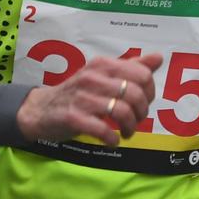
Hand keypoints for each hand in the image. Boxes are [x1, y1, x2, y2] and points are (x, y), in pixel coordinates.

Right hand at [15, 52, 163, 146]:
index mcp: (103, 64)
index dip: (150, 92)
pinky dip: (113, 139)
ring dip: (130, 127)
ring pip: (122, 111)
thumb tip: (158, 58)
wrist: (39, 110)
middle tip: (135, 122)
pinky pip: (103, 129)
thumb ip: (131, 67)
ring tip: (126, 133)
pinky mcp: (73, 117)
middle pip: (135, 94)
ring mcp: (82, 97)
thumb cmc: (77, 94)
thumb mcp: (102, 75)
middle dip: (142, 113)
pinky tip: (112, 140)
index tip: (143, 103)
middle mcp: (93, 77)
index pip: (142, 74)